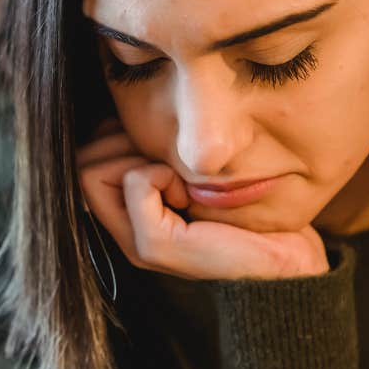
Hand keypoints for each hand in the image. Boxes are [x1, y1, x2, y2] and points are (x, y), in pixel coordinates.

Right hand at [76, 128, 328, 280]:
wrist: (288, 259)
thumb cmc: (250, 213)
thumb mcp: (194, 172)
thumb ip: (158, 152)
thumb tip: (123, 109)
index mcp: (133, 216)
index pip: (85, 158)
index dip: (113, 139)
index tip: (161, 151)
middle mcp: (126, 232)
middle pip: (80, 164)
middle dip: (118, 144)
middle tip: (166, 161)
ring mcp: (136, 243)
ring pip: (91, 171)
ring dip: (134, 158)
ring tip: (176, 178)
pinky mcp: (155, 246)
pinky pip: (135, 181)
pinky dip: (159, 173)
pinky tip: (188, 192)